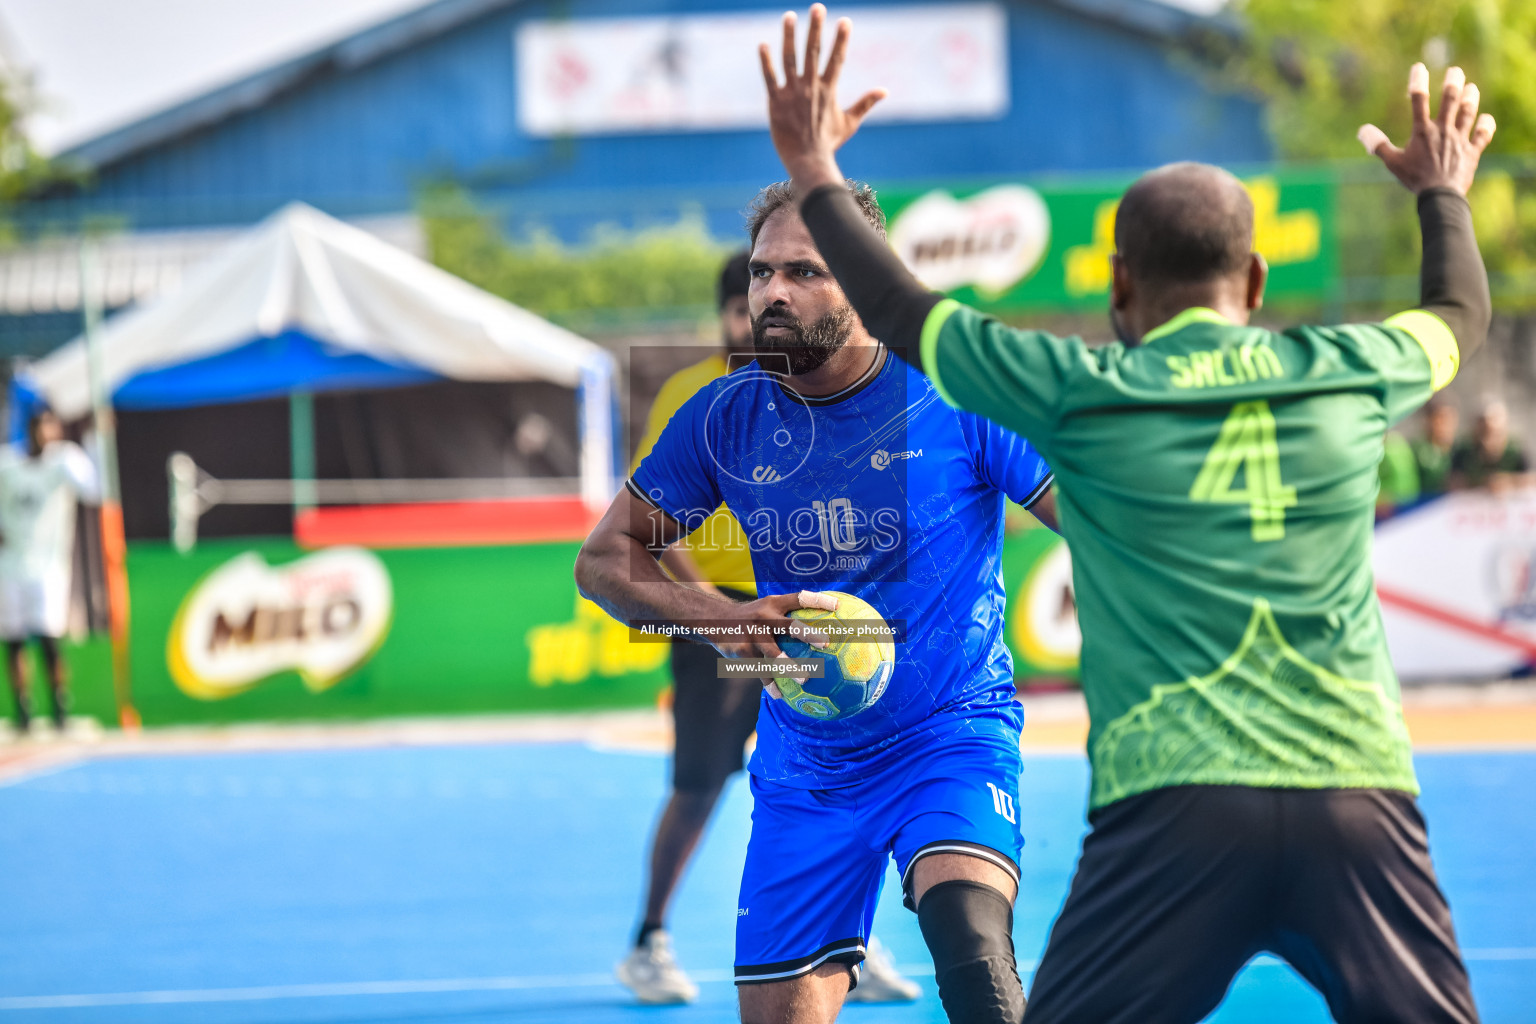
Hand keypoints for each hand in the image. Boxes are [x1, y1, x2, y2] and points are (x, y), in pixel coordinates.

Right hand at [714, 590, 837, 698]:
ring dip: (790, 667)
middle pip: (790, 626)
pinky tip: (780, 695)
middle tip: (826, 643)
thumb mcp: (766, 607)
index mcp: (773, 604)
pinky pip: (761, 672)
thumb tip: (820, 621)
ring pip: (774, 655)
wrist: (715, 620)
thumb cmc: (751, 616)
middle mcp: (764, 617)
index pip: (800, 598)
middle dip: (808, 634)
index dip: (820, 601)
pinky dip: (771, 685)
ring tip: (805, 679)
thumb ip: (787, 614)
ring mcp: (753, 636)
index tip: (839, 607)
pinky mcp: (744, 652)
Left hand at [759, 4, 886, 192]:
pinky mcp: (776, 102)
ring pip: (790, 59)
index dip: (841, 39)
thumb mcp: (849, 123)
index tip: (844, 21)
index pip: (837, 59)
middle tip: (818, 7)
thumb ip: (865, 104)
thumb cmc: (828, 143)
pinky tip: (764, 44)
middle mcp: (811, 87)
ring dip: (790, 36)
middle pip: (814, 52)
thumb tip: (885, 91)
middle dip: (816, 29)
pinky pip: (770, 77)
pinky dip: (766, 61)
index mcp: (829, 90)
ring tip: (789, 16)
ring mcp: (792, 93)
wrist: (808, 161)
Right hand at [1358, 63, 1495, 195]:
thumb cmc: (1414, 179)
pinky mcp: (1472, 152)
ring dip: (1470, 99)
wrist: (1440, 196)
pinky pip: (1482, 136)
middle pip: (1450, 100)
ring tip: (1471, 88)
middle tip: (1455, 71)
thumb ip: (1377, 145)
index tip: (1419, 67)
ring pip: (1467, 113)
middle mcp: (1443, 130)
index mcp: (1423, 131)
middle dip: (1453, 83)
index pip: (1418, 100)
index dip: (1418, 82)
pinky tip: (1486, 118)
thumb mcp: (1392, 163)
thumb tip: (1362, 130)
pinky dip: (1485, 126)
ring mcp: (1460, 140)